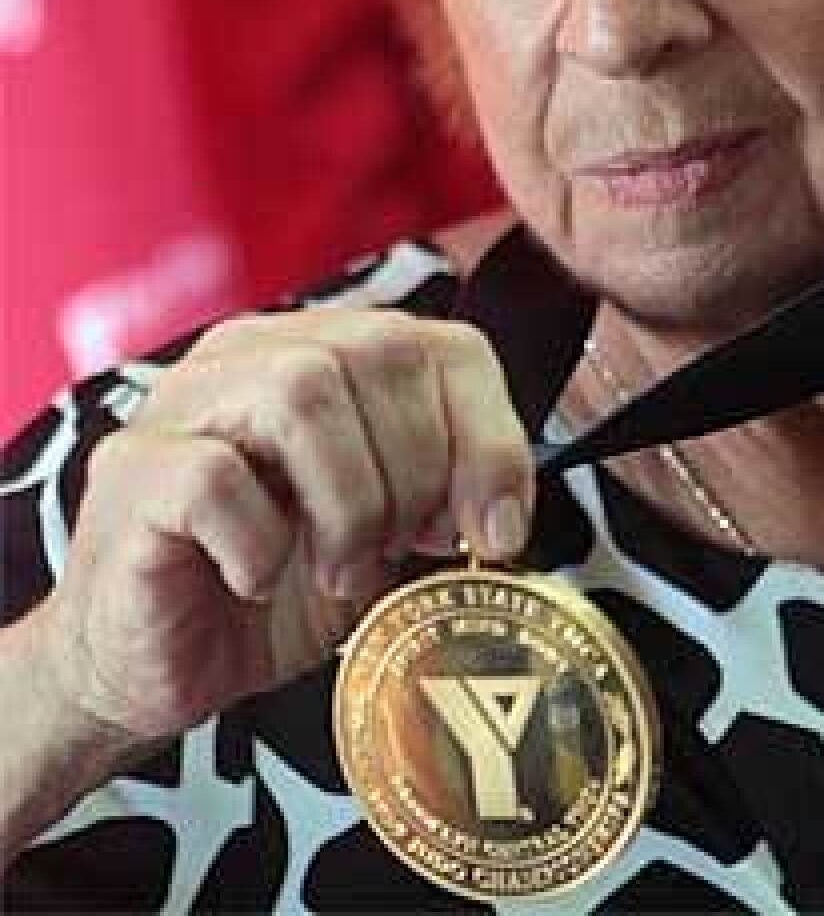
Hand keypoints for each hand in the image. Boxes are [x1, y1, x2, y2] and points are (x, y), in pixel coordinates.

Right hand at [39, 310, 531, 747]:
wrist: (150, 668)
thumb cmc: (269, 591)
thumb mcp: (381, 535)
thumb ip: (439, 494)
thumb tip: (503, 508)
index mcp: (321, 351)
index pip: (439, 344)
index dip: (488, 436)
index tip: (497, 532)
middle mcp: (251, 354)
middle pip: (379, 354)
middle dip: (417, 472)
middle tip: (396, 552)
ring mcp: (183, 403)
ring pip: (303, 391)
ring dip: (347, 501)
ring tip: (338, 570)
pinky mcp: (133, 471)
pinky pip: (216, 473)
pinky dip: (259, 541)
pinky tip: (255, 580)